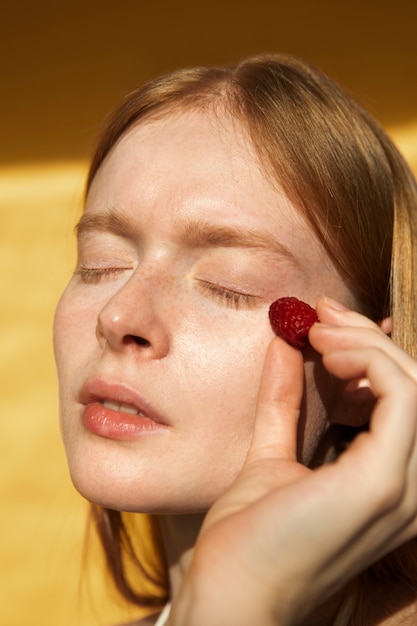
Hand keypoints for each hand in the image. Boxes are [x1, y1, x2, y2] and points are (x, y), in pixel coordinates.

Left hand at [169, 297, 416, 625]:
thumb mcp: (272, 449)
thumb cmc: (250, 535)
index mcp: (391, 478)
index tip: (324, 319)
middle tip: (321, 314)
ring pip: (414, 382)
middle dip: (368, 336)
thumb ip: (284, 399)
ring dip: (367, 343)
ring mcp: (405, 485)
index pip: (403, 396)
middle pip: (414, 382)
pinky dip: (368, 360)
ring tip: (319, 331)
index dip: (371, 349)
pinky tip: (327, 352)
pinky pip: (400, 396)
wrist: (229, 591)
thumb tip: (285, 343)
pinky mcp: (383, 481)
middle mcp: (412, 484)